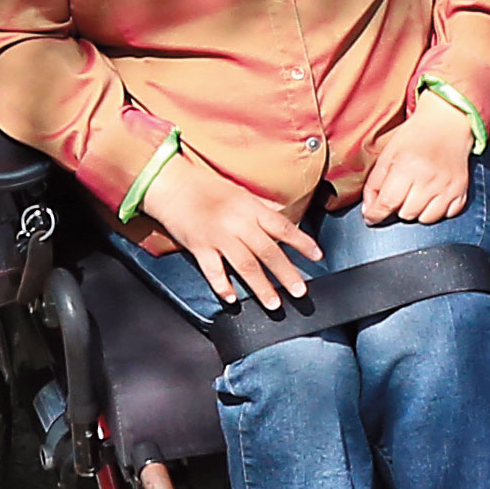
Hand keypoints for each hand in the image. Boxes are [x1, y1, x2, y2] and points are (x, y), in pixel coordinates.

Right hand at [154, 161, 321, 309]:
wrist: (172, 185)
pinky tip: (232, 298)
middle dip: (286, 273)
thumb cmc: (206, 188)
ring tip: (273, 304)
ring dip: (261, 286)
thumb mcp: (239, 193)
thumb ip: (260, 210)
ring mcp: (217, 235)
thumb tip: (282, 223)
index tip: (317, 256)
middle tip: (300, 291)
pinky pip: (213, 270)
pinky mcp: (198, 246)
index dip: (302, 242)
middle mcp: (237, 222)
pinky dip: (223, 286)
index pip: (282, 226)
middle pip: (267, 251)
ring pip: (245, 265)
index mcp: (250, 207)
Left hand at [354, 95, 479, 225]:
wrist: (447, 124)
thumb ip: (374, 184)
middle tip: (401, 191)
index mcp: (406, 167)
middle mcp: (429, 178)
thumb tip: (368, 212)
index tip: (371, 217)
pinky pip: (447, 215)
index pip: (387, 203)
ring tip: (417, 194)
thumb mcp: (387, 154)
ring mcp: (448, 186)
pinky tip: (433, 196)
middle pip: (406, 214)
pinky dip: (438, 210)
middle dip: (398, 207)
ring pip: (427, 219)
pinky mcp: (462, 190)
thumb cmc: (415, 137)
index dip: (375, 214)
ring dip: (418, 211)